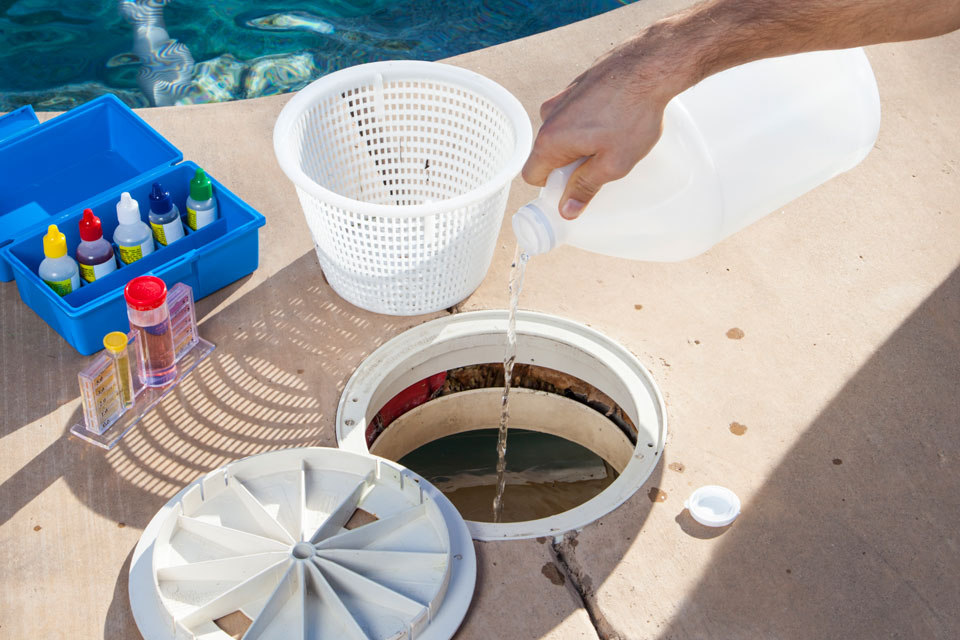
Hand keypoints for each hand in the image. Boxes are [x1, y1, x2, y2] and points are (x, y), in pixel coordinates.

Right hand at [521, 30, 689, 218]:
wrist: (651, 65)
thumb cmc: (633, 113)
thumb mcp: (613, 164)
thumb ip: (585, 188)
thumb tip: (567, 210)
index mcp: (550, 140)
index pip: (532, 176)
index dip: (553, 187)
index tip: (576, 187)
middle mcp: (549, 117)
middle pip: (548, 154)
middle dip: (571, 164)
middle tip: (604, 162)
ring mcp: (562, 98)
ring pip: (563, 133)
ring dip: (582, 142)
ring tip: (615, 138)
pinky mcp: (577, 86)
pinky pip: (575, 114)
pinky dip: (590, 122)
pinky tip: (617, 118)